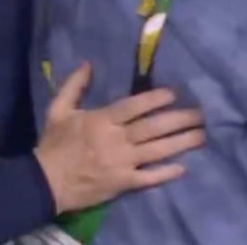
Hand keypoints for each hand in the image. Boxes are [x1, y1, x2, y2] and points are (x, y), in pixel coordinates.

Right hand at [33, 62, 204, 214]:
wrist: (45, 182)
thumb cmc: (53, 145)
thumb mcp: (57, 110)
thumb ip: (73, 85)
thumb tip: (88, 63)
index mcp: (101, 120)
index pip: (134, 106)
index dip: (155, 98)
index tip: (174, 94)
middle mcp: (116, 140)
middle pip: (153, 127)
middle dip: (179, 119)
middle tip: (200, 114)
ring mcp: (122, 163)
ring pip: (157, 151)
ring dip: (181, 142)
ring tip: (201, 136)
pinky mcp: (123, 183)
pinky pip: (149, 178)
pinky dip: (166, 173)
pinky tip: (183, 167)